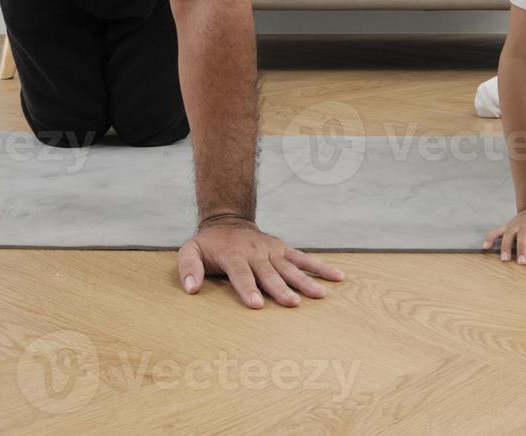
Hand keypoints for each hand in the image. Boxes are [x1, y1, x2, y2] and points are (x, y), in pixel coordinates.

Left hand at [177, 216, 343, 308]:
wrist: (228, 221)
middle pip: (269, 274)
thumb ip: (189, 268)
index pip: (242, 275)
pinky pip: (303, 259)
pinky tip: (336, 277)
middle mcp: (256, 253)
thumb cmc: (209, 244)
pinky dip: (320, 267)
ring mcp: (272, 251)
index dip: (249, 290)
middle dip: (281, 289)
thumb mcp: (190, 251)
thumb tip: (191, 288)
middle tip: (293, 303)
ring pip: (290, 268)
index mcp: (234, 255)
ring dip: (305, 281)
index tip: (257, 305)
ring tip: (320, 295)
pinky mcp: (283, 250)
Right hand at [483, 205, 525, 264]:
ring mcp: (516, 225)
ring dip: (506, 246)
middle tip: (522, 263)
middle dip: (522, 249)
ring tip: (504, 259)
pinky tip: (485, 247)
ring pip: (509, 234)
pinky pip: (497, 231)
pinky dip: (490, 238)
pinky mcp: (508, 226)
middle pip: (523, 236)